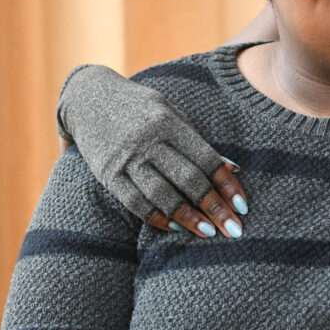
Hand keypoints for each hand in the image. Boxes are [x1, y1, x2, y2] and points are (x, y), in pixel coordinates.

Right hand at [57, 64, 247, 237]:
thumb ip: (197, 141)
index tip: (243, 206)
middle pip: (188, 179)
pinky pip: (134, 202)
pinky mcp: (107, 173)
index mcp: (169, 123)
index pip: (206, 159)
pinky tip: (174, 227)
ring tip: (208, 232)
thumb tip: (232, 168)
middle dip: (214, 207)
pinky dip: (156, 217)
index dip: (227, 184)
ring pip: (162, 194)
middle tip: (234, 229)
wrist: (86, 96)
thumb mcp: (171, 113)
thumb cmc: (141, 108)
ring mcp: (126, 158)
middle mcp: (149, 140)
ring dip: (188, 217)